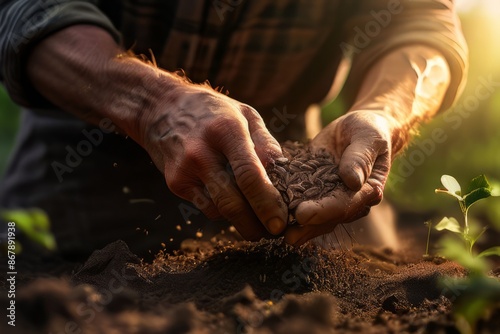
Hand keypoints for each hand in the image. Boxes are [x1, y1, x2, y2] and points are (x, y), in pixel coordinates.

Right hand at [140, 84, 287, 239]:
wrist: (161, 108)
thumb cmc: (213, 111)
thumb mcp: (244, 114)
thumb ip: (266, 143)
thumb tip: (284, 173)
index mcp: (226, 130)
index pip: (249, 175)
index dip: (267, 203)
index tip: (280, 222)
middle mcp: (202, 152)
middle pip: (232, 202)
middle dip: (256, 225)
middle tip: (275, 232)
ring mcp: (185, 170)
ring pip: (219, 211)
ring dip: (242, 222)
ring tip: (259, 221)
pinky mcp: (176, 183)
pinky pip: (206, 207)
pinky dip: (224, 212)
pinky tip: (234, 204)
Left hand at [284, 110, 395, 245]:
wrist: (356, 129)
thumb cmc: (368, 131)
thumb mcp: (368, 137)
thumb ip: (361, 158)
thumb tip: (353, 180)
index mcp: (367, 190)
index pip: (345, 205)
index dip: (324, 211)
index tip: (303, 214)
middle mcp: (349, 200)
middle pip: (328, 218)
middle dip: (307, 227)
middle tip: (286, 234)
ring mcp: (330, 198)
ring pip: (314, 217)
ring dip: (297, 227)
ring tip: (276, 232)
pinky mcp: (314, 190)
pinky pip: (300, 200)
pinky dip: (287, 206)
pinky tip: (270, 212)